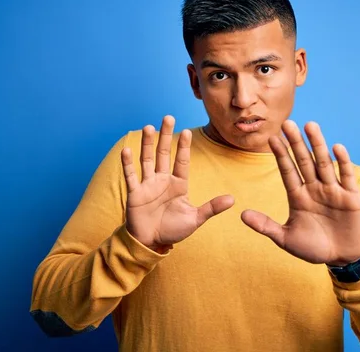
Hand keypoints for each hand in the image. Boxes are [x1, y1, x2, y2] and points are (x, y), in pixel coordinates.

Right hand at [122, 115, 234, 252]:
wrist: (151, 242)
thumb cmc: (173, 230)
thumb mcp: (195, 219)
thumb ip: (211, 208)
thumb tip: (232, 200)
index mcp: (178, 184)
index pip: (182, 161)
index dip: (184, 147)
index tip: (187, 131)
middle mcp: (162, 180)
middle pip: (164, 153)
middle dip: (166, 136)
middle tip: (168, 117)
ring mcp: (148, 184)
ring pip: (147, 159)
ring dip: (147, 143)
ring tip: (149, 126)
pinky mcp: (135, 193)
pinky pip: (131, 175)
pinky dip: (128, 163)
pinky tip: (126, 149)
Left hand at [241, 120, 359, 265]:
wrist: (342, 257)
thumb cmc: (313, 248)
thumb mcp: (286, 239)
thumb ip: (266, 226)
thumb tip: (242, 215)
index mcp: (298, 197)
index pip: (287, 171)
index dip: (280, 155)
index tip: (271, 138)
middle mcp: (314, 189)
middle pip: (304, 161)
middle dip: (296, 143)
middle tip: (287, 123)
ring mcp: (333, 191)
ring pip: (324, 163)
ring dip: (317, 145)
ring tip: (310, 125)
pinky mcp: (351, 197)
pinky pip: (346, 176)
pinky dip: (343, 162)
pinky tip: (337, 147)